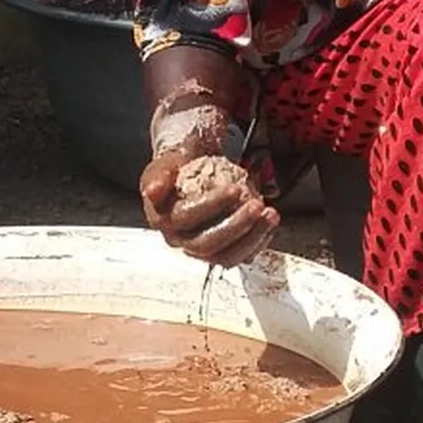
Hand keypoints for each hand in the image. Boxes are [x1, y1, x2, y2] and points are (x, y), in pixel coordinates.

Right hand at [139, 150, 279, 266]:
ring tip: (270, 214)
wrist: (187, 179)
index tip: (234, 189)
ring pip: (225, 256)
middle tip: (257, 205)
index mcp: (163, 220)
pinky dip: (258, 242)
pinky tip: (269, 224)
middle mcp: (180, 240)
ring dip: (252, 237)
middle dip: (236, 225)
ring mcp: (201, 250)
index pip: (186, 218)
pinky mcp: (220, 253)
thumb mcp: (164, 166)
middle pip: (207, 244)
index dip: (211, 205)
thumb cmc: (177, 172)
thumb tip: (152, 190)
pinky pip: (240, 256)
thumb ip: (159, 175)